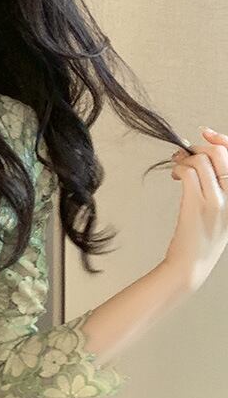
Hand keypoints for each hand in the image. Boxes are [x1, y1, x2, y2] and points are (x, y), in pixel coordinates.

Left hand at [166, 128, 227, 291]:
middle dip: (199, 147)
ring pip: (202, 161)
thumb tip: (200, 157)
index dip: (221, 140)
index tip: (205, 132)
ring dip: (184, 158)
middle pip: (221, 154)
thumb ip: (215, 186)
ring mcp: (216, 202)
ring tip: (177, 167)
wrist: (191, 264)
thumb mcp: (217, 211)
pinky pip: (189, 173)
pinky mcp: (197, 206)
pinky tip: (175, 176)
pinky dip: (179, 168)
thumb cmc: (200, 237)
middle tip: (184, 155)